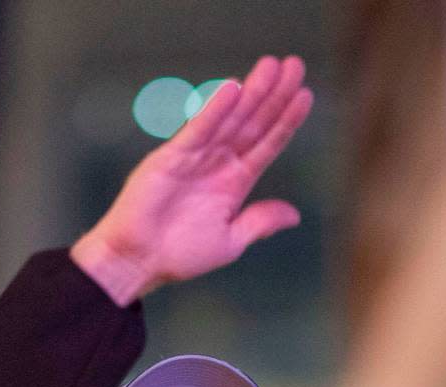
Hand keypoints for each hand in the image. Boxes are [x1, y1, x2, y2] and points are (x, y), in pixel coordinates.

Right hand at [71, 55, 313, 304]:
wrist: (139, 262)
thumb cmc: (180, 255)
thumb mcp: (231, 241)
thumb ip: (260, 222)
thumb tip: (295, 215)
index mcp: (234, 183)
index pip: (267, 144)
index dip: (286, 121)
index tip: (306, 96)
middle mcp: (218, 163)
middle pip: (253, 123)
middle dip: (274, 95)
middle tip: (295, 65)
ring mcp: (195, 157)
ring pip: (230, 119)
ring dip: (252, 93)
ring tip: (272, 66)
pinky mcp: (171, 157)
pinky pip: (199, 129)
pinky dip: (216, 109)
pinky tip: (234, 89)